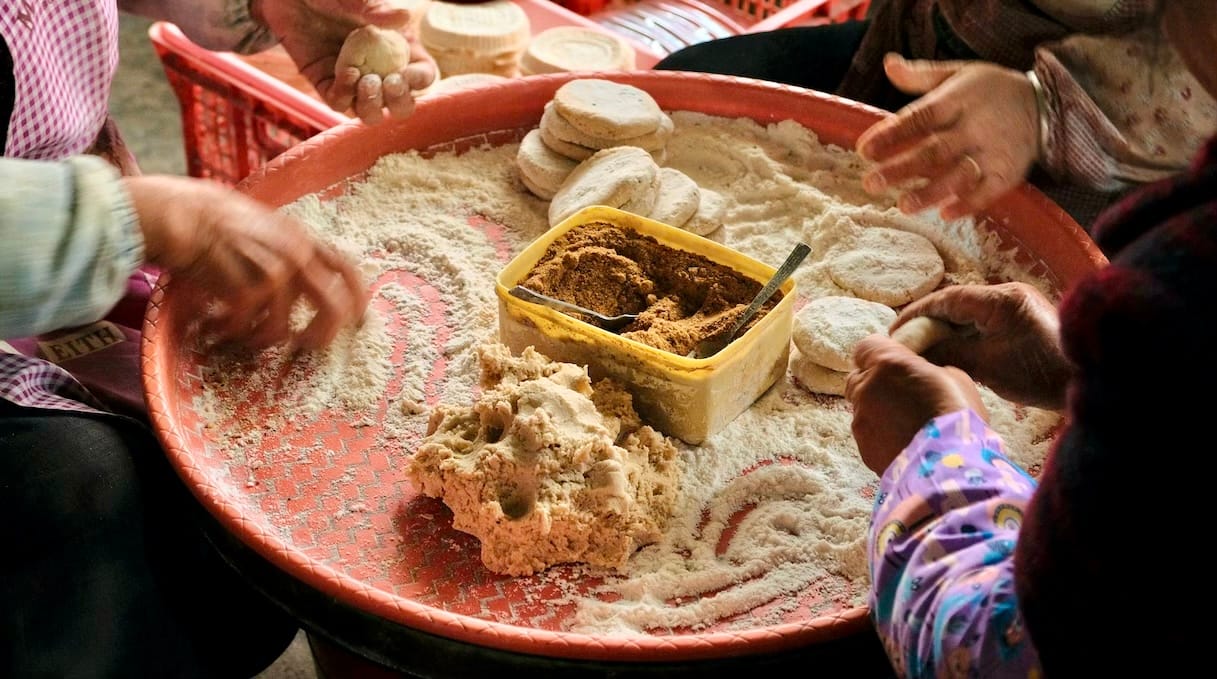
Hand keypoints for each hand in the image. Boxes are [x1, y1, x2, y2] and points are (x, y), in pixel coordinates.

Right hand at [125, 175, 369, 349]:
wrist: (181, 213)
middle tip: (302, 347)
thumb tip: (312, 288)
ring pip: (281, 329)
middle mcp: (296, 254)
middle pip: (332, 309)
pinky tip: (215, 325)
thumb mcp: (266, 230)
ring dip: (257, 338)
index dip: (358, 300)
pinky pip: (246, 329)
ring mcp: (273, 272)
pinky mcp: (245, 288)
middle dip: (320, 337)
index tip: (358, 322)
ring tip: (235, 331)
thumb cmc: (218, 226)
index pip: (347, 270)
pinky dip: (230, 332)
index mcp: (303, 239)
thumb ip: (291, 253)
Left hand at [252, 0, 437, 124]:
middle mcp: (379, 70)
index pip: (422, 74)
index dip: (420, 80)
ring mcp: (353, 81)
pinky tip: (346, 74)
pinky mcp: (326, 84)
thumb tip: (403, 16)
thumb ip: (376, 9)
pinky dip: (345, 95)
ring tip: (367, 82)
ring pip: (371, 113)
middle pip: (400, 104)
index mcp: (398, 49)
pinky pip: (339, 103)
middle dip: (400, 103)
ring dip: (372, 106)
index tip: (408, 74)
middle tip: (390, 84)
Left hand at [846, 336, 985, 475]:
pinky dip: (880, 433)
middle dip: (876, 380)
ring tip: (907, 422)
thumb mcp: (954, 378)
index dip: (881, 353)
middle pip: (859, 376)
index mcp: (888, 364)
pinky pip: (867, 432)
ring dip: (878, 409)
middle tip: (903, 393)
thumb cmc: (958, 418)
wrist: (949, 471)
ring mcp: (860, 419)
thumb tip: (919, 373)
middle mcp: (866, 388)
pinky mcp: (862, 447)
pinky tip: (904, 442)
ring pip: (861, 406)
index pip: (866, 346)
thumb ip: (926, 369)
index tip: (898, 363)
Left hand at [856, 54, 1037, 219]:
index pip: (921, 117)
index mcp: (959, 100)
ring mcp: (993, 152)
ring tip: (903, 206)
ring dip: (931, 192)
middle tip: (871, 183)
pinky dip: (969, 204)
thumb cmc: (990, 90)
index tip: (864, 150)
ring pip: (959, 175)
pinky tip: (946, 214)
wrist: (1046, 104)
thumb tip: (888, 64)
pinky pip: (989, 191)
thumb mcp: (958, 74)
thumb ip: (921, 76)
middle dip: (902, 168)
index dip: (892, 134)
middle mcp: (975, 127)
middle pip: (935, 150)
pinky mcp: (1008, 173)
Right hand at [895, 282, 1069, 408]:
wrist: (1092, 381)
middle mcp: (1008, 295)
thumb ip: (951, 352)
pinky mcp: (1024, 320)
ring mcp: (1018, 306)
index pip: (946, 300)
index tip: (895, 332)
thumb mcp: (988, 366)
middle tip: (905, 343)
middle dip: (928, 323)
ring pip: (969, 313)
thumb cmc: (1041, 374)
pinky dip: (965, 335)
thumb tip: (918, 350)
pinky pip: (985, 323)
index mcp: (999, 300)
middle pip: (956, 304)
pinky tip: (952, 352)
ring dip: (946, 330)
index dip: (916, 314)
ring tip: (923, 350)